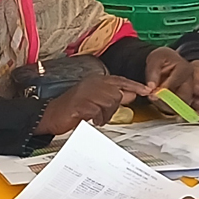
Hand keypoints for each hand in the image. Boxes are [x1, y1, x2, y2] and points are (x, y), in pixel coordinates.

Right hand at [35, 72, 149, 135]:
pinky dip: (96, 119)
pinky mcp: (83, 104)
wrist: (51, 115)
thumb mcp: (95, 100)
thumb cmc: (73, 109)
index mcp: (96, 80)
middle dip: (112, 107)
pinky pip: (99, 113)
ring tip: (92, 117)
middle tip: (101, 114)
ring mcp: (87, 92)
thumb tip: (130, 95)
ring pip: (110, 104)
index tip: (147, 90)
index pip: (120, 80)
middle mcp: (93, 83)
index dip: (134, 86)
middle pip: (117, 94)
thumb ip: (113, 96)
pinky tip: (88, 119)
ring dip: (104, 115)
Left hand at [141, 46, 195, 105]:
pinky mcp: (185, 99)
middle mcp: (190, 80)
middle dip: (167, 101)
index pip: (176, 82)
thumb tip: (152, 87)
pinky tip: (159, 101)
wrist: (166, 62)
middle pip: (183, 97)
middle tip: (153, 98)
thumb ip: (153, 72)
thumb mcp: (155, 59)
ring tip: (154, 98)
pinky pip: (178, 108)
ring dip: (167, 105)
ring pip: (181, 105)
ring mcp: (189, 91)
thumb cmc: (162, 59)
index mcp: (185, 68)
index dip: (164, 89)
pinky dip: (167, 107)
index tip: (153, 93)